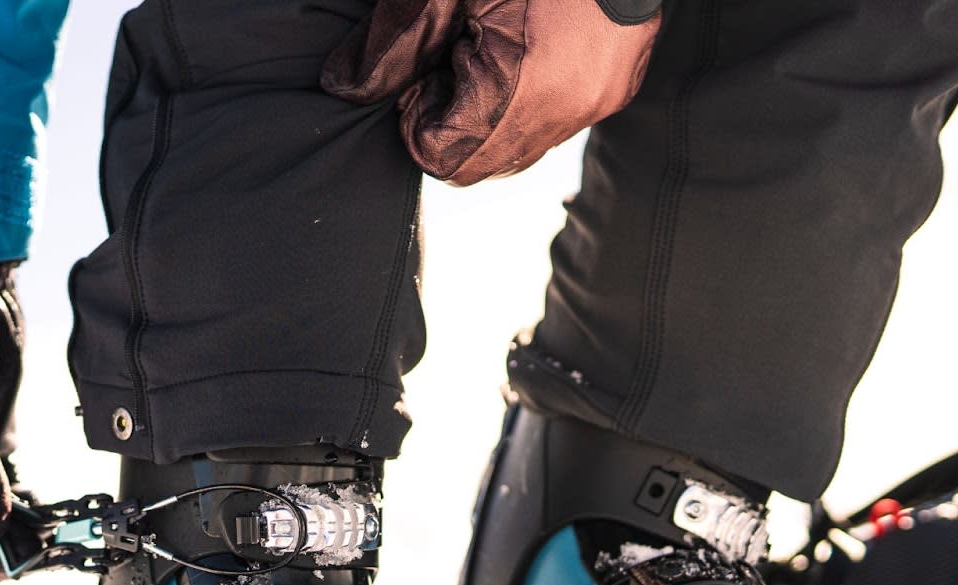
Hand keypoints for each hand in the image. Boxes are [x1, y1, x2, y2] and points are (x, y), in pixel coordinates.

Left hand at [322, 0, 661, 184]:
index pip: (440, 160)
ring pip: (518, 149)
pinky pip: (555, 122)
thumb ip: (388, 46)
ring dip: (489, 114)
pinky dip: (528, 99)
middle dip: (451, 123)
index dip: (418, 120)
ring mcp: (596, 104)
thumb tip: (341, 87)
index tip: (424, 71)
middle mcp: (564, 112)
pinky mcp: (615, 90)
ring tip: (489, 49)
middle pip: (478, 165)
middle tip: (452, 60)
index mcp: (517, 92)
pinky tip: (526, 47)